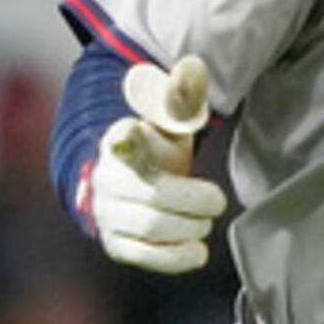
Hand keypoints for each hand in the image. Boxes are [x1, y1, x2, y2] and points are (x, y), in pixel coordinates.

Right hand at [90, 55, 227, 273]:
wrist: (129, 182)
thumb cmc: (155, 146)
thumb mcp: (170, 119)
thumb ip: (182, 95)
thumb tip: (193, 65)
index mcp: (119, 140)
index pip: (120, 139)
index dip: (126, 137)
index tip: (131, 131)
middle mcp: (107, 179)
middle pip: (155, 196)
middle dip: (193, 201)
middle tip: (216, 201)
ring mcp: (108, 214)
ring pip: (154, 227)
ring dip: (190, 227)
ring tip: (205, 222)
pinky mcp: (116, 244)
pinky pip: (147, 257)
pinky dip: (177, 257)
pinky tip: (197, 250)